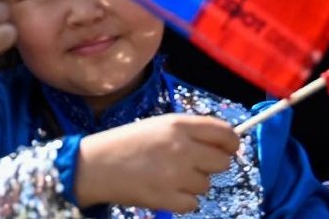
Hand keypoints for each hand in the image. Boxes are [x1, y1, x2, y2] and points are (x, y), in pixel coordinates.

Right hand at [74, 114, 240, 212]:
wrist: (96, 166)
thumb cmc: (127, 142)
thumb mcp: (158, 125)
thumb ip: (189, 132)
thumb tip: (223, 145)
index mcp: (178, 125)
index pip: (225, 133)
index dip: (231, 143)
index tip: (228, 149)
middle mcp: (182, 148)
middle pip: (222, 162)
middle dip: (212, 165)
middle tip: (192, 165)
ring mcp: (176, 175)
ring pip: (206, 184)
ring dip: (193, 183)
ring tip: (169, 176)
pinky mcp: (169, 199)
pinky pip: (193, 203)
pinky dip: (182, 200)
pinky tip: (164, 190)